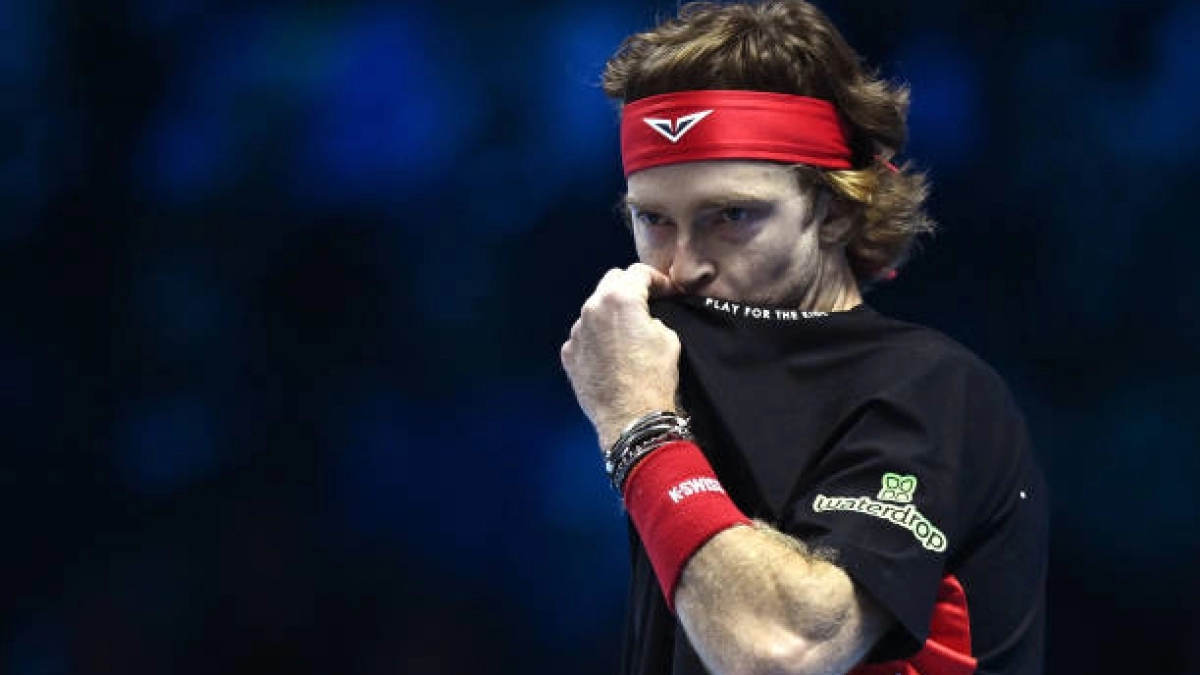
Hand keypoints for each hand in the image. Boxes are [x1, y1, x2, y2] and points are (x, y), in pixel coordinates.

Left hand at [561, 263, 681, 450]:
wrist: (631, 419)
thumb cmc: (654, 377)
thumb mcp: (668, 337)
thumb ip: (653, 316)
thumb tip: (644, 318)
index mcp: (619, 299)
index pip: (638, 273)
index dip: (658, 279)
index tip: (668, 292)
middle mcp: (592, 309)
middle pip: (611, 282)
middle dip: (630, 288)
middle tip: (647, 303)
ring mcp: (576, 332)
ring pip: (594, 310)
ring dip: (610, 314)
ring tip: (626, 332)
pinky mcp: (569, 354)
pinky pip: (584, 335)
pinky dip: (597, 337)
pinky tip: (610, 354)